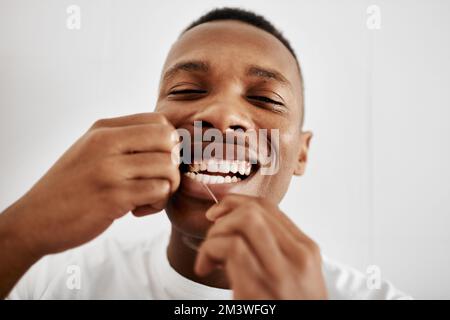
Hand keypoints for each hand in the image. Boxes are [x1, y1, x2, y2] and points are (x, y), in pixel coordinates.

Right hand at [6, 112, 179, 256]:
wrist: (36, 218)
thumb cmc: (72, 185)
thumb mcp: (91, 150)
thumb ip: (124, 141)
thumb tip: (170, 140)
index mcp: (104, 129)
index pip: (158, 121)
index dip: (169, 143)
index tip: (158, 161)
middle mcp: (107, 143)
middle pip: (169, 140)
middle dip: (174, 163)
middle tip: (158, 180)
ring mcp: (109, 169)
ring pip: (168, 167)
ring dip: (167, 188)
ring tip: (147, 197)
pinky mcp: (113, 197)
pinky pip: (158, 191)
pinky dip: (156, 204)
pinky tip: (138, 210)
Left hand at [194, 194, 327, 298]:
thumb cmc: (286, 306)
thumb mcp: (295, 276)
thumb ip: (277, 248)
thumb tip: (239, 221)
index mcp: (306, 250)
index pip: (269, 207)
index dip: (236, 202)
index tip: (218, 215)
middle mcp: (298, 257)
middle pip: (254, 210)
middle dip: (224, 214)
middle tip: (212, 233)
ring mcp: (280, 273)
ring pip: (243, 221)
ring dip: (216, 233)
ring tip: (210, 254)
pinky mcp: (257, 289)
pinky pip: (229, 247)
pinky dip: (208, 251)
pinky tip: (205, 268)